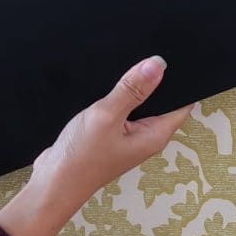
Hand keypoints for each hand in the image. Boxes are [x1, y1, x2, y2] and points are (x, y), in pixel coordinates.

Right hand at [0, 56, 191, 235]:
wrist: (53, 182)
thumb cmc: (81, 157)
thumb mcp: (107, 116)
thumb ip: (133, 89)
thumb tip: (158, 64)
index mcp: (155, 134)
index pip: (182, 102)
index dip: (181, 79)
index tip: (175, 56)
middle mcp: (146, 136)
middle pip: (161, 101)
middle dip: (155, 80)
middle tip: (147, 53)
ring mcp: (128, 136)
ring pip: (139, 103)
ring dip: (133, 88)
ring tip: (126, 64)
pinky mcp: (111, 134)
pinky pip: (122, 109)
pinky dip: (117, 96)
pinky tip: (108, 84)